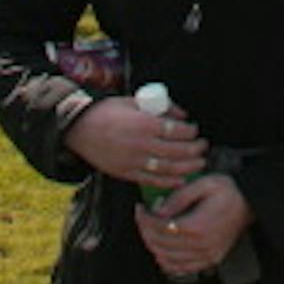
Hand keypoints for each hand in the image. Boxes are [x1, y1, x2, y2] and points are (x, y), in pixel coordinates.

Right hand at [61, 95, 207, 191]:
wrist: (80, 128)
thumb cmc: (108, 112)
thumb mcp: (134, 101)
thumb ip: (161, 107)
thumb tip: (183, 116)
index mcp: (144, 123)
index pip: (177, 130)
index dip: (191, 132)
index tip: (195, 131)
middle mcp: (141, 144)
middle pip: (176, 151)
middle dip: (194, 150)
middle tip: (203, 147)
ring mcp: (133, 161)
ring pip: (167, 168)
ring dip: (187, 167)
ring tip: (199, 163)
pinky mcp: (126, 173)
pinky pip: (151, 180)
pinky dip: (168, 182)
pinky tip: (180, 180)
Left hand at [137, 173, 253, 279]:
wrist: (251, 202)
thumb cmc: (229, 190)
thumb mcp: (205, 183)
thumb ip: (179, 196)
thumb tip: (158, 211)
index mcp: (197, 225)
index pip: (159, 227)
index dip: (144, 219)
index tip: (140, 209)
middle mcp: (201, 245)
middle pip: (160, 244)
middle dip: (145, 231)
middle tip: (142, 218)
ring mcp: (206, 255)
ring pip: (167, 259)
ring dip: (153, 245)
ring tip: (150, 231)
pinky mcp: (210, 259)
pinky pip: (181, 268)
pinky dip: (167, 261)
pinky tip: (163, 249)